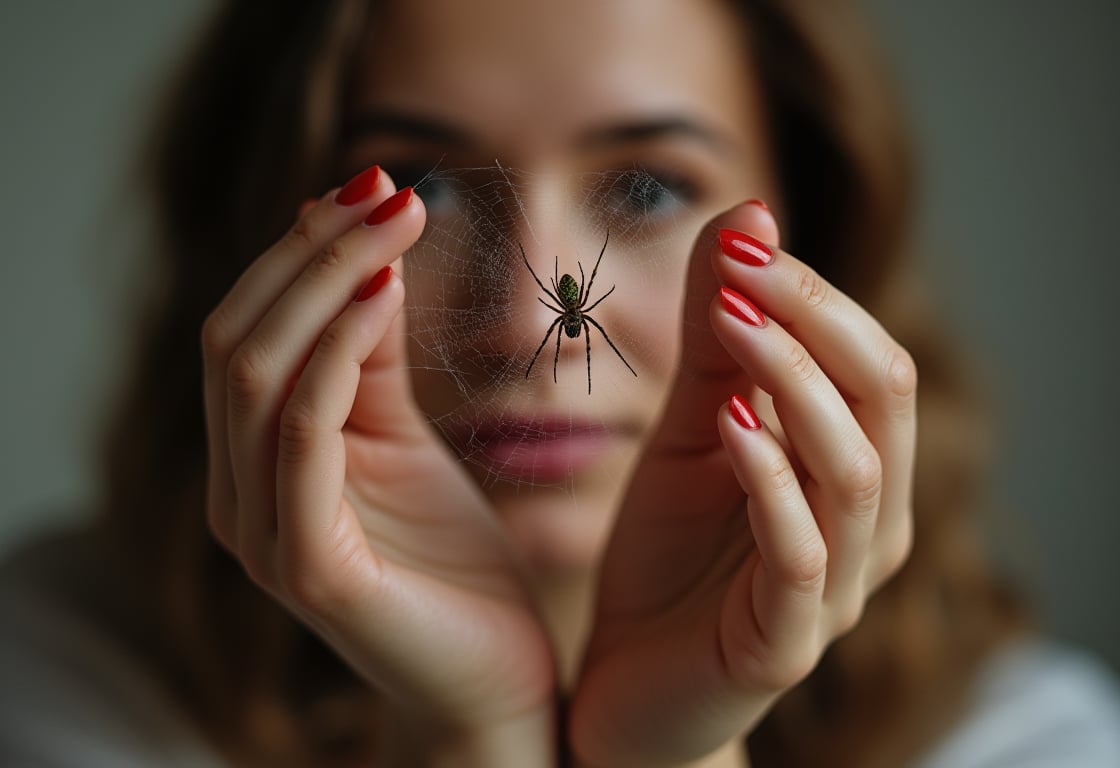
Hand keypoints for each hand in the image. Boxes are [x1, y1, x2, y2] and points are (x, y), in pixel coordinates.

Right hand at [201, 168, 555, 762]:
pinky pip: (302, 436)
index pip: (244, 329)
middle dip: (312, 253)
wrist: (492, 675)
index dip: (300, 251)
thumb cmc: (451, 560)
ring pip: (256, 375)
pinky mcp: (309, 569)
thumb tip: (359, 253)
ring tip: (393, 225)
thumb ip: (365, 359)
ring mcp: (263, 535)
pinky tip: (387, 297)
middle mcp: (237, 495)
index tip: (373, 186)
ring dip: (325, 284)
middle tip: (387, 191)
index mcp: (252, 462)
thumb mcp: (403, 437)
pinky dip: (336, 355)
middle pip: (236, 339)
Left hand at [569, 202, 915, 766]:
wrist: (630, 682)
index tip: (747, 240)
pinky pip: (802, 556)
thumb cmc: (670, 557)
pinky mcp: (783, 644)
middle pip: (882, 400)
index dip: (815, 292)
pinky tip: (733, 427)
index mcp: (852, 468)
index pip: (869, 359)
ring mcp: (831, 588)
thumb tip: (749, 215)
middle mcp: (863, 526)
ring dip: (797, 385)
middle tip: (750, 266)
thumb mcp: (688, 432)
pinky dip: (773, 482)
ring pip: (855, 471)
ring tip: (736, 326)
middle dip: (817, 319)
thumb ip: (719, 341)